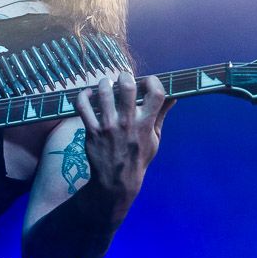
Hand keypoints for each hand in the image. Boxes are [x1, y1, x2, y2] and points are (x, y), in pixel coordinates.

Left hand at [74, 72, 174, 215]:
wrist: (116, 181)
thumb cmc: (138, 158)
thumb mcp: (155, 139)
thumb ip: (162, 116)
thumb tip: (173, 97)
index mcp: (146, 124)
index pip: (156, 93)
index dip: (153, 81)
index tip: (147, 81)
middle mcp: (127, 122)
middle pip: (127, 86)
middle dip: (125, 76)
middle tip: (123, 78)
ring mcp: (108, 126)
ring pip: (103, 92)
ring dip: (104, 83)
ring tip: (106, 84)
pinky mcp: (91, 130)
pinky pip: (83, 106)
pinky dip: (84, 95)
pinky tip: (88, 94)